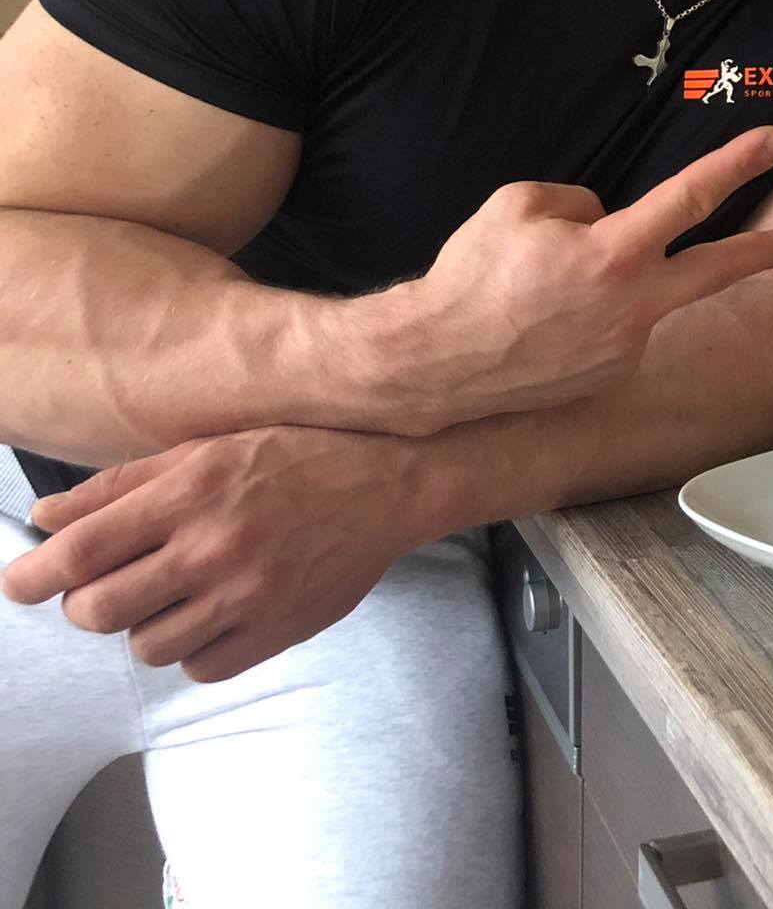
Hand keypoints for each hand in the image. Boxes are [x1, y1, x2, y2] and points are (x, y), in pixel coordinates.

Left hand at [0, 426, 417, 681]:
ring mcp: (249, 595)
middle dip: (85, 604)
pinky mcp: (278, 630)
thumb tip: (45, 520)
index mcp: (191, 491)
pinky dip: (193, 650)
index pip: (82, 551)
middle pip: (100, 609)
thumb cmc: (298, 456)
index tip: (21, 582)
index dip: (34, 574)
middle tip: (104, 588)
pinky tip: (210, 616)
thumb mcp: (208, 449)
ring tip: (169, 599)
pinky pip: (201, 668)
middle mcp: (216, 546)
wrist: (392, 485)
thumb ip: (123, 484)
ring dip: (143, 627)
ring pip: (147, 647)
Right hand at [365, 126, 772, 434]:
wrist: (436, 363)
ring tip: (546, 293)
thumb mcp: (520, 205)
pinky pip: (617, 328)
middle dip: (766, 250)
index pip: (691, 196)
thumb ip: (581, 203)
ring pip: (644, 296)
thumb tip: (606, 219)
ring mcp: (628, 346)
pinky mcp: (613, 374)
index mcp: (616, 253)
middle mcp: (635, 304)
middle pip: (719, 268)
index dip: (735, 163)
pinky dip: (595, 317)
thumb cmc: (472, 276)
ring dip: (618, 284)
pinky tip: (549, 325)